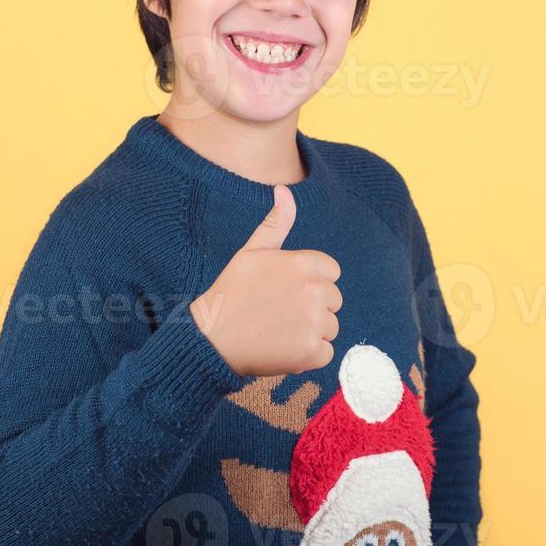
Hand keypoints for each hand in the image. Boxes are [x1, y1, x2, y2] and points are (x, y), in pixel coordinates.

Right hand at [189, 184, 341, 375]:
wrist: (211, 340)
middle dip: (313, 308)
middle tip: (278, 313)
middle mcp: (314, 290)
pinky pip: (326, 352)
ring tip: (278, 330)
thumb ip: (276, 222)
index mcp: (303, 263)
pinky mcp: (312, 351)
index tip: (285, 291)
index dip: (311, 282)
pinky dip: (308, 355)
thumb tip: (283, 189)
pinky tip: (282, 348)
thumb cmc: (231, 293)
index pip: (332, 272)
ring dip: (311, 332)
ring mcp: (314, 322)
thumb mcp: (252, 252)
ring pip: (331, 326)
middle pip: (334, 300)